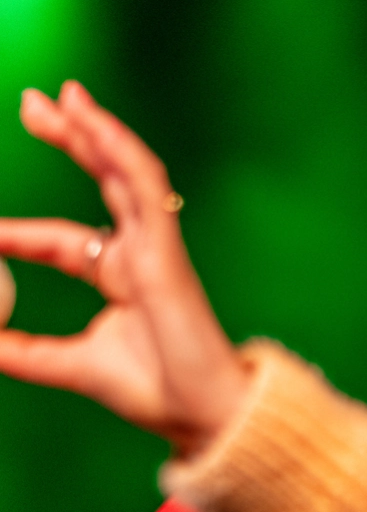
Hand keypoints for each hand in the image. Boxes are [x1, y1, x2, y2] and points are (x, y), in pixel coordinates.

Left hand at [0, 81, 247, 456]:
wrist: (202, 414)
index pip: (61, 240)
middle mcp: (138, 257)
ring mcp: (156, 249)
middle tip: (31, 105)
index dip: (18, 232)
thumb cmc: (157, 394)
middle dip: (69, 140)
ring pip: (125, 174)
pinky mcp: (167, 250)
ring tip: (63, 97)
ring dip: (95, 132)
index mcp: (120, 280)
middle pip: (101, 183)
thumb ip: (22, 353)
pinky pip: (146, 188)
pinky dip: (121, 152)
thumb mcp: (71, 367)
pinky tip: (94, 124)